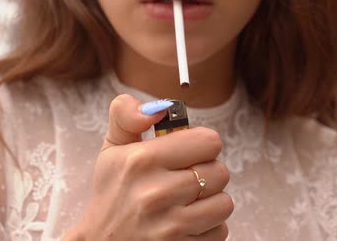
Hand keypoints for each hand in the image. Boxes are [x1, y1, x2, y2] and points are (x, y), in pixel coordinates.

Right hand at [65, 94, 232, 240]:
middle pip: (220, 172)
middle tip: (184, 180)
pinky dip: (208, 227)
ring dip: (210, 202)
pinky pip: (220, 230)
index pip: (208, 142)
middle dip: (206, 174)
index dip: (201, 146)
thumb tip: (159, 108)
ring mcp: (169, 226)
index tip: (188, 154)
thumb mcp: (112, 148)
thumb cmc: (113, 192)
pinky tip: (186, 224)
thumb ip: (126, 115)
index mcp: (141, 160)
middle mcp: (155, 192)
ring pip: (224, 203)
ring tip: (187, 202)